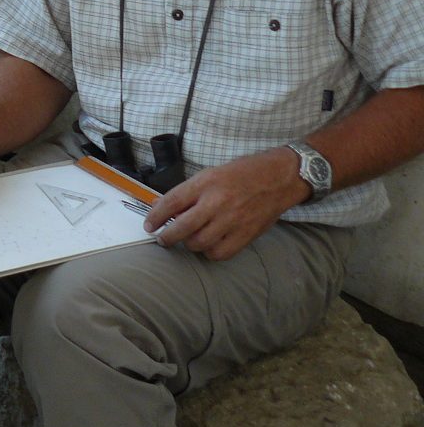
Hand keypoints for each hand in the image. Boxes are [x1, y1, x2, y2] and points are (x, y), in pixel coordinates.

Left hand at [144, 147, 311, 260]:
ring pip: (199, 243)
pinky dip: (210, 253)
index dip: (156, 216)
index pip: (171, 202)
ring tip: (187, 239)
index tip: (149, 225)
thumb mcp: (210, 174)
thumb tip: (163, 206)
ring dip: (189, 244)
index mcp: (204, 183)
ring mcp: (232, 220)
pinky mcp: (246, 235)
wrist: (277, 178)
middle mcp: (216, 202)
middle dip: (167, 237)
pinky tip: (208, 245)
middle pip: (182, 227)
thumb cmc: (241, 174)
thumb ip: (188, 192)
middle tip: (162, 239)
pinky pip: (220, 253)